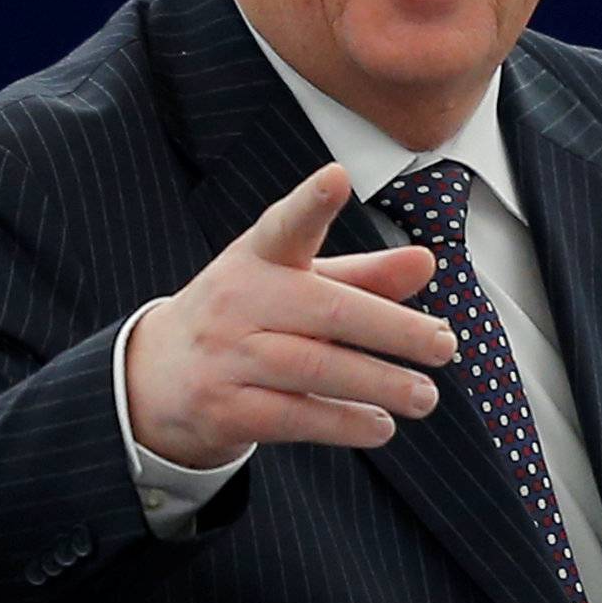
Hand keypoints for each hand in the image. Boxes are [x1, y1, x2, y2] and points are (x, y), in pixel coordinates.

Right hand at [124, 162, 459, 468]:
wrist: (156, 377)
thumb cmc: (247, 318)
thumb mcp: (296, 286)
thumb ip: (364, 276)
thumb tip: (427, 263)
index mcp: (258, 258)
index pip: (285, 225)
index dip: (311, 202)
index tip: (336, 177)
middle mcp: (238, 299)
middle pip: (327, 310)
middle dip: (393, 329)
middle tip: (445, 346)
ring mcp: (226, 355)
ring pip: (314, 368)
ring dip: (379, 383)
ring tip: (425, 395)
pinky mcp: (223, 408)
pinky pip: (293, 416)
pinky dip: (343, 423)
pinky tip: (381, 426)